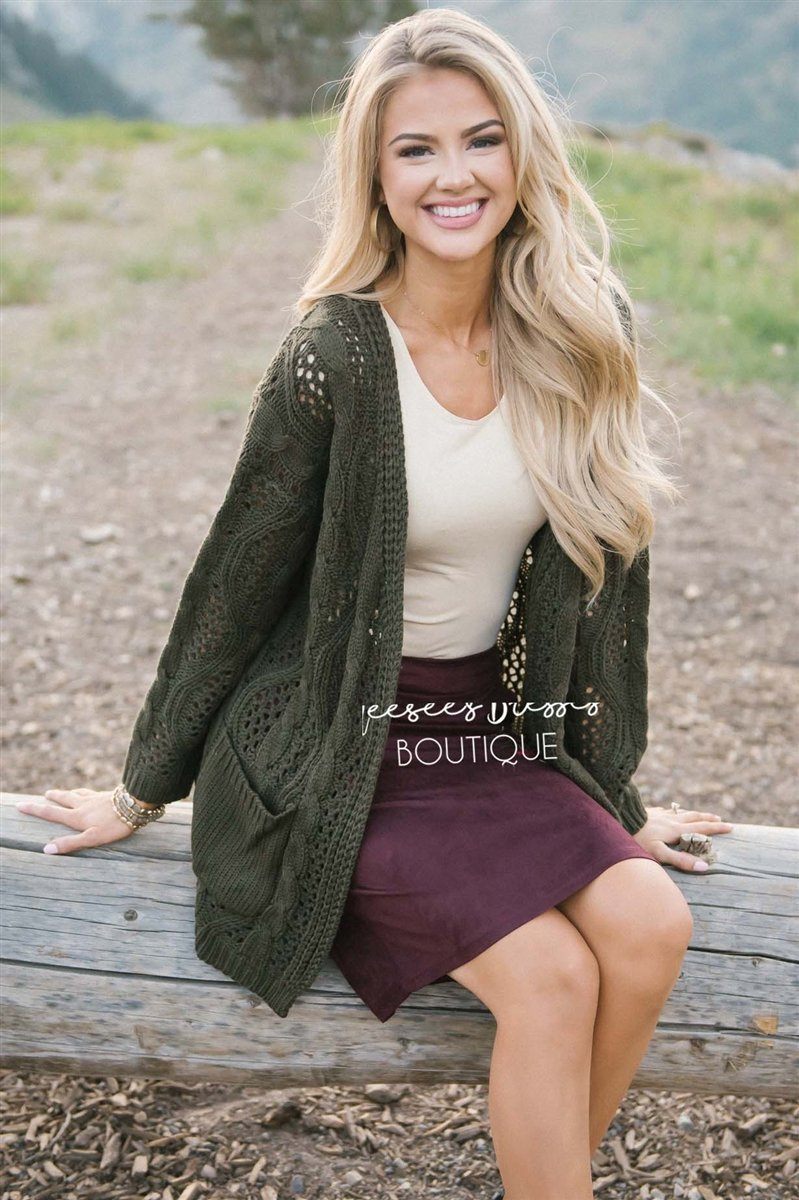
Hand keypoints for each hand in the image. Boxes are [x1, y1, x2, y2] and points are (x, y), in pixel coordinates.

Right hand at [15, 788, 152, 854]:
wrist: (135, 804)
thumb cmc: (114, 824)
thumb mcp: (91, 838)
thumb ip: (70, 843)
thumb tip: (46, 849)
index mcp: (77, 817)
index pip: (51, 813)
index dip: (35, 810)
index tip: (20, 805)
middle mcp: (83, 805)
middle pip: (64, 799)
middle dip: (53, 798)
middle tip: (45, 794)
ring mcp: (95, 798)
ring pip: (77, 794)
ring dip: (68, 793)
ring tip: (64, 792)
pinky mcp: (107, 795)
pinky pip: (91, 792)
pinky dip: (84, 791)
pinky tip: (90, 793)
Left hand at [633, 805, 733, 872]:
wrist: (619, 819)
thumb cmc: (638, 839)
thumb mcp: (659, 853)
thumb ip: (680, 860)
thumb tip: (703, 867)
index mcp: (676, 830)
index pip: (701, 828)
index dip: (716, 828)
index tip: (730, 826)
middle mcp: (671, 820)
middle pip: (694, 817)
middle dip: (708, 818)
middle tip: (720, 818)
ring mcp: (660, 815)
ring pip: (681, 813)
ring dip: (694, 814)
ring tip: (700, 814)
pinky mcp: (650, 813)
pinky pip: (666, 811)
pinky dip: (674, 811)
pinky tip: (670, 812)